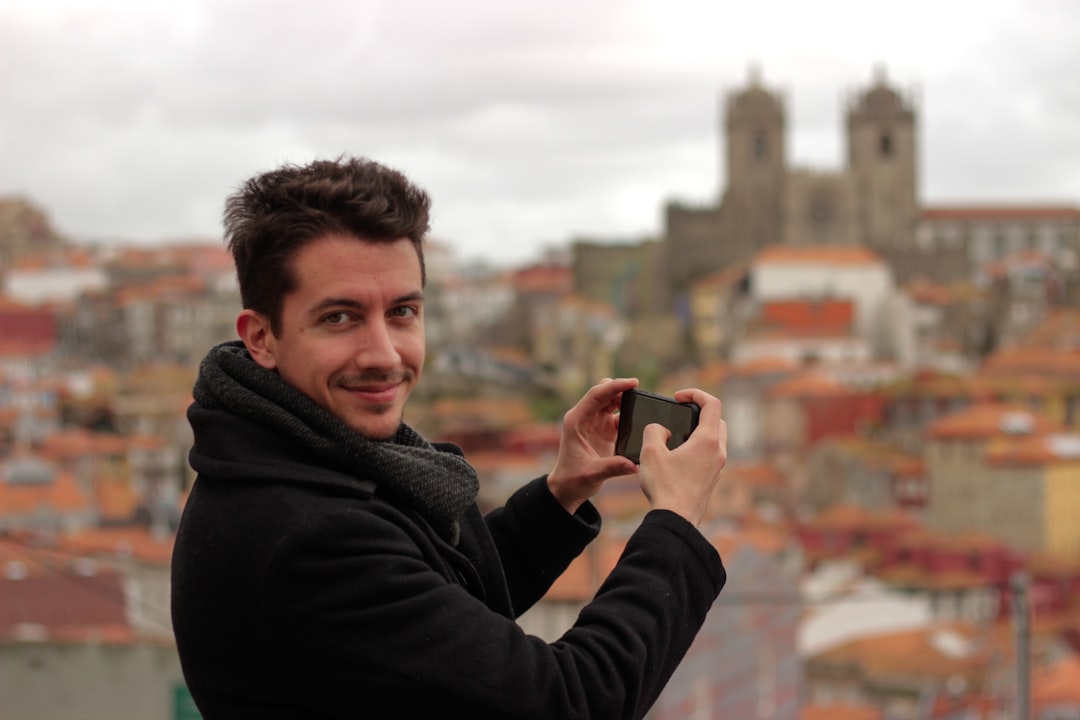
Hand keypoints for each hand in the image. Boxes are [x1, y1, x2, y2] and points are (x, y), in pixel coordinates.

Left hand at [546, 378, 639, 513]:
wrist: (568, 487)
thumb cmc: (573, 479)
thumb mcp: (592, 474)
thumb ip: (613, 467)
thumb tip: (634, 464)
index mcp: (576, 421)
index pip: (596, 395)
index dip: (614, 386)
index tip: (633, 383)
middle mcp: (584, 417)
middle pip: (603, 392)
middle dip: (620, 388)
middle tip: (640, 391)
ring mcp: (594, 422)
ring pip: (611, 400)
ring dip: (625, 399)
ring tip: (643, 403)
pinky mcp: (604, 429)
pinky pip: (618, 414)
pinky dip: (629, 413)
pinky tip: (641, 417)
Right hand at [636, 388, 726, 526]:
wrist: (675, 520)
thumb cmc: (664, 487)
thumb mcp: (650, 452)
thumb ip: (654, 430)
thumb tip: (661, 430)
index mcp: (707, 441)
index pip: (712, 404)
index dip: (695, 393)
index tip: (677, 397)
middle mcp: (718, 452)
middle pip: (717, 421)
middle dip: (700, 412)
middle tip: (680, 415)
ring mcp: (718, 467)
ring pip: (715, 439)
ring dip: (699, 432)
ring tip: (676, 437)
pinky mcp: (713, 480)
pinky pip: (710, 456)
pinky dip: (698, 449)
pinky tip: (678, 458)